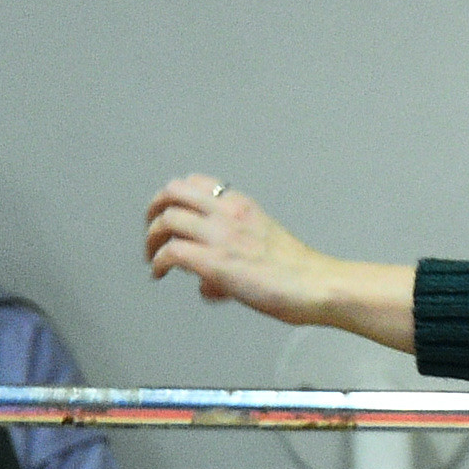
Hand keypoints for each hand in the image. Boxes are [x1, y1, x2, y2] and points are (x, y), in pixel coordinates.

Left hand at [144, 175, 335, 325]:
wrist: (317, 286)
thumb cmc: (298, 271)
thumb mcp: (266, 241)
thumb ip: (234, 249)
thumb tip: (209, 278)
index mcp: (243, 207)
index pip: (197, 182)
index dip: (173, 196)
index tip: (168, 211)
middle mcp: (229, 214)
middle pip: (173, 193)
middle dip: (153, 210)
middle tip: (151, 231)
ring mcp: (221, 237)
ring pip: (166, 220)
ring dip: (151, 240)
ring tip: (152, 257)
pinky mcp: (214, 262)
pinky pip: (170, 252)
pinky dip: (158, 263)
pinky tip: (159, 274)